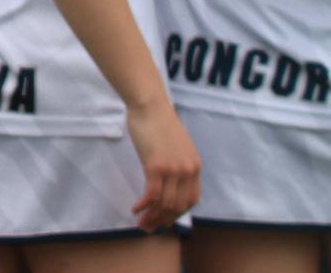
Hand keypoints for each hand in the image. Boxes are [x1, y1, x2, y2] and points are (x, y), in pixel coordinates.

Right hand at [126, 91, 200, 231]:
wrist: (149, 103)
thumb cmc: (158, 121)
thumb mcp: (177, 147)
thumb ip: (178, 165)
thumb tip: (170, 184)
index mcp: (195, 166)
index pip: (191, 200)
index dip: (177, 214)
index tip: (164, 219)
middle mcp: (187, 170)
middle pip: (178, 206)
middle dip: (163, 221)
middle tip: (149, 227)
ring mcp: (173, 169)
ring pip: (165, 204)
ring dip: (152, 217)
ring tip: (141, 222)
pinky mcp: (156, 166)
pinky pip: (152, 195)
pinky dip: (143, 206)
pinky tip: (135, 208)